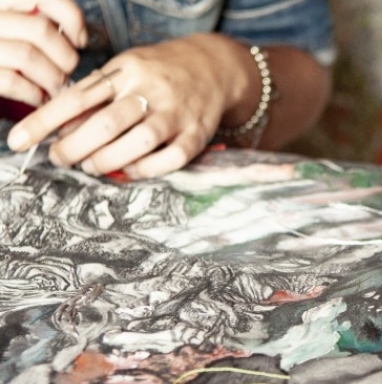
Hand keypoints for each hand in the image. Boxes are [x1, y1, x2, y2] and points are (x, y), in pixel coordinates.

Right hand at [0, 0, 85, 106]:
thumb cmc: (6, 59)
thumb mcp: (20, 32)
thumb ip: (42, 27)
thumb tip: (78, 39)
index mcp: (2, 3)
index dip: (70, 17)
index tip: (80, 40)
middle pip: (39, 29)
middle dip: (65, 57)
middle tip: (67, 72)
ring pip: (28, 56)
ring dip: (53, 78)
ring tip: (57, 88)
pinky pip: (13, 82)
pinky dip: (35, 94)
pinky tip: (39, 98)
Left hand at [7, 33, 245, 177]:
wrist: (215, 67)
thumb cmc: (161, 73)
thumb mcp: (126, 70)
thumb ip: (98, 96)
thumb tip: (63, 129)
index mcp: (126, 70)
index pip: (77, 97)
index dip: (44, 121)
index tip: (20, 140)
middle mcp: (151, 90)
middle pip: (105, 124)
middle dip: (74, 148)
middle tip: (61, 158)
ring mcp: (176, 114)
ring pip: (136, 144)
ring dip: (106, 161)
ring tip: (93, 165)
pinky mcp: (196, 135)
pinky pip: (167, 160)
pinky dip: (142, 170)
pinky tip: (129, 170)